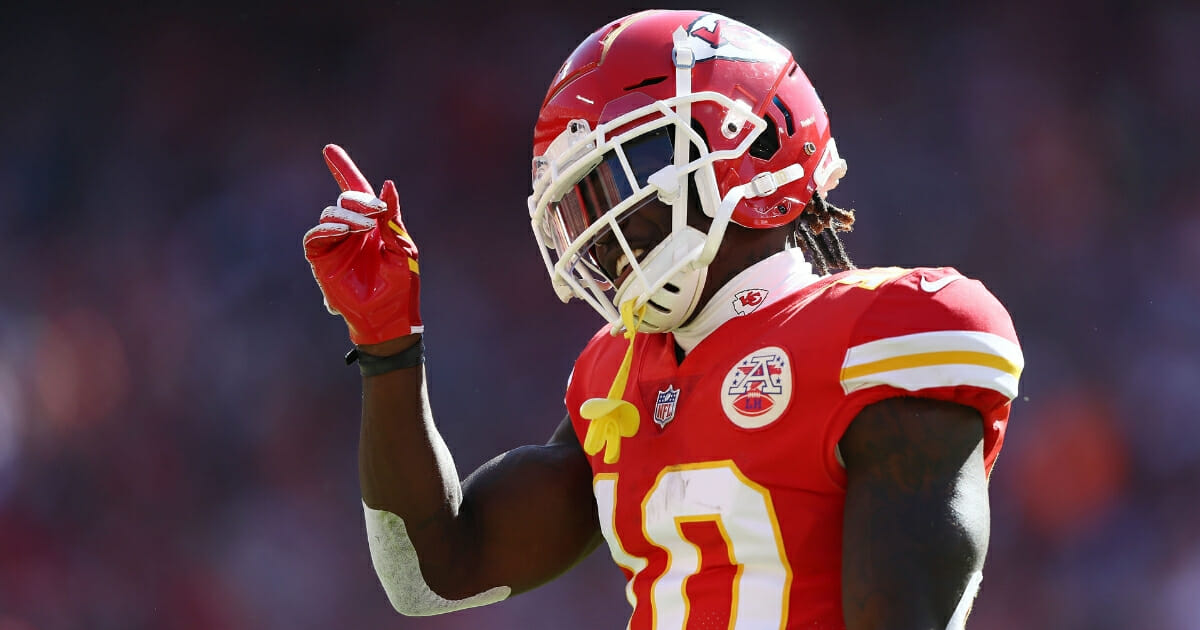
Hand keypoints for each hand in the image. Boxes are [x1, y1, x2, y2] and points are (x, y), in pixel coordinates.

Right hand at [303, 144, 421, 344]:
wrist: (388, 316)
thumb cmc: (401, 285)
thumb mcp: (403, 248)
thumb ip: (393, 218)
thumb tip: (388, 184)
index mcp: (374, 224)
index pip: (356, 191)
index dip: (343, 169)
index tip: (328, 149)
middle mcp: (352, 229)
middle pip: (346, 199)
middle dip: (359, 199)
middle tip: (376, 213)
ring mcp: (335, 243)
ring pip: (330, 214)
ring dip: (347, 215)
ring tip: (363, 228)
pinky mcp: (321, 259)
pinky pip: (315, 236)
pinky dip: (327, 229)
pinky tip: (343, 231)